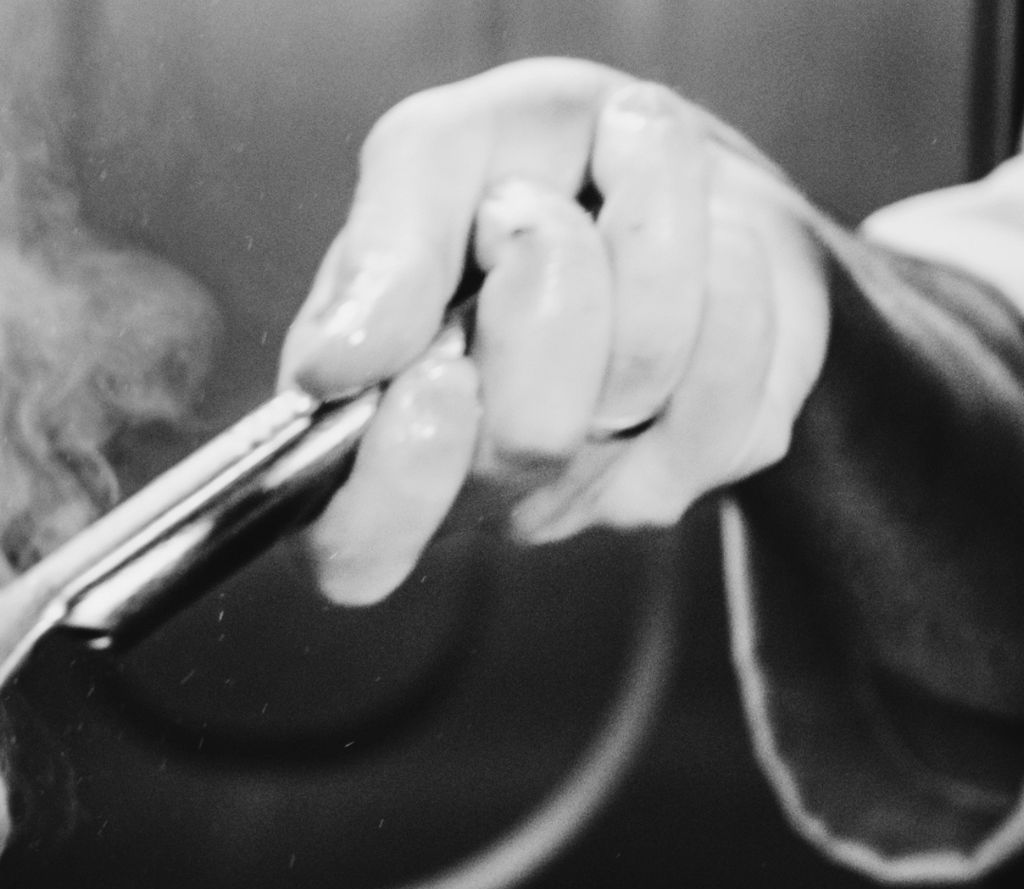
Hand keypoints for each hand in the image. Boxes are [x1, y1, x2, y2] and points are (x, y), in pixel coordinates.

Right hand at [283, 58, 832, 603]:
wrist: (664, 150)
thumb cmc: (527, 162)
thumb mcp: (435, 151)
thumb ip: (380, 244)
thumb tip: (337, 364)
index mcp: (372, 437)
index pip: (359, 552)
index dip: (402, 478)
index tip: (437, 366)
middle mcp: (480, 487)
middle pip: (525, 440)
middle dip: (548, 268)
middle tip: (531, 202)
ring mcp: (604, 486)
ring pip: (642, 377)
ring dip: (650, 232)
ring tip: (619, 197)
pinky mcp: (719, 450)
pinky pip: (738, 357)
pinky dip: (729, 256)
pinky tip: (697, 240)